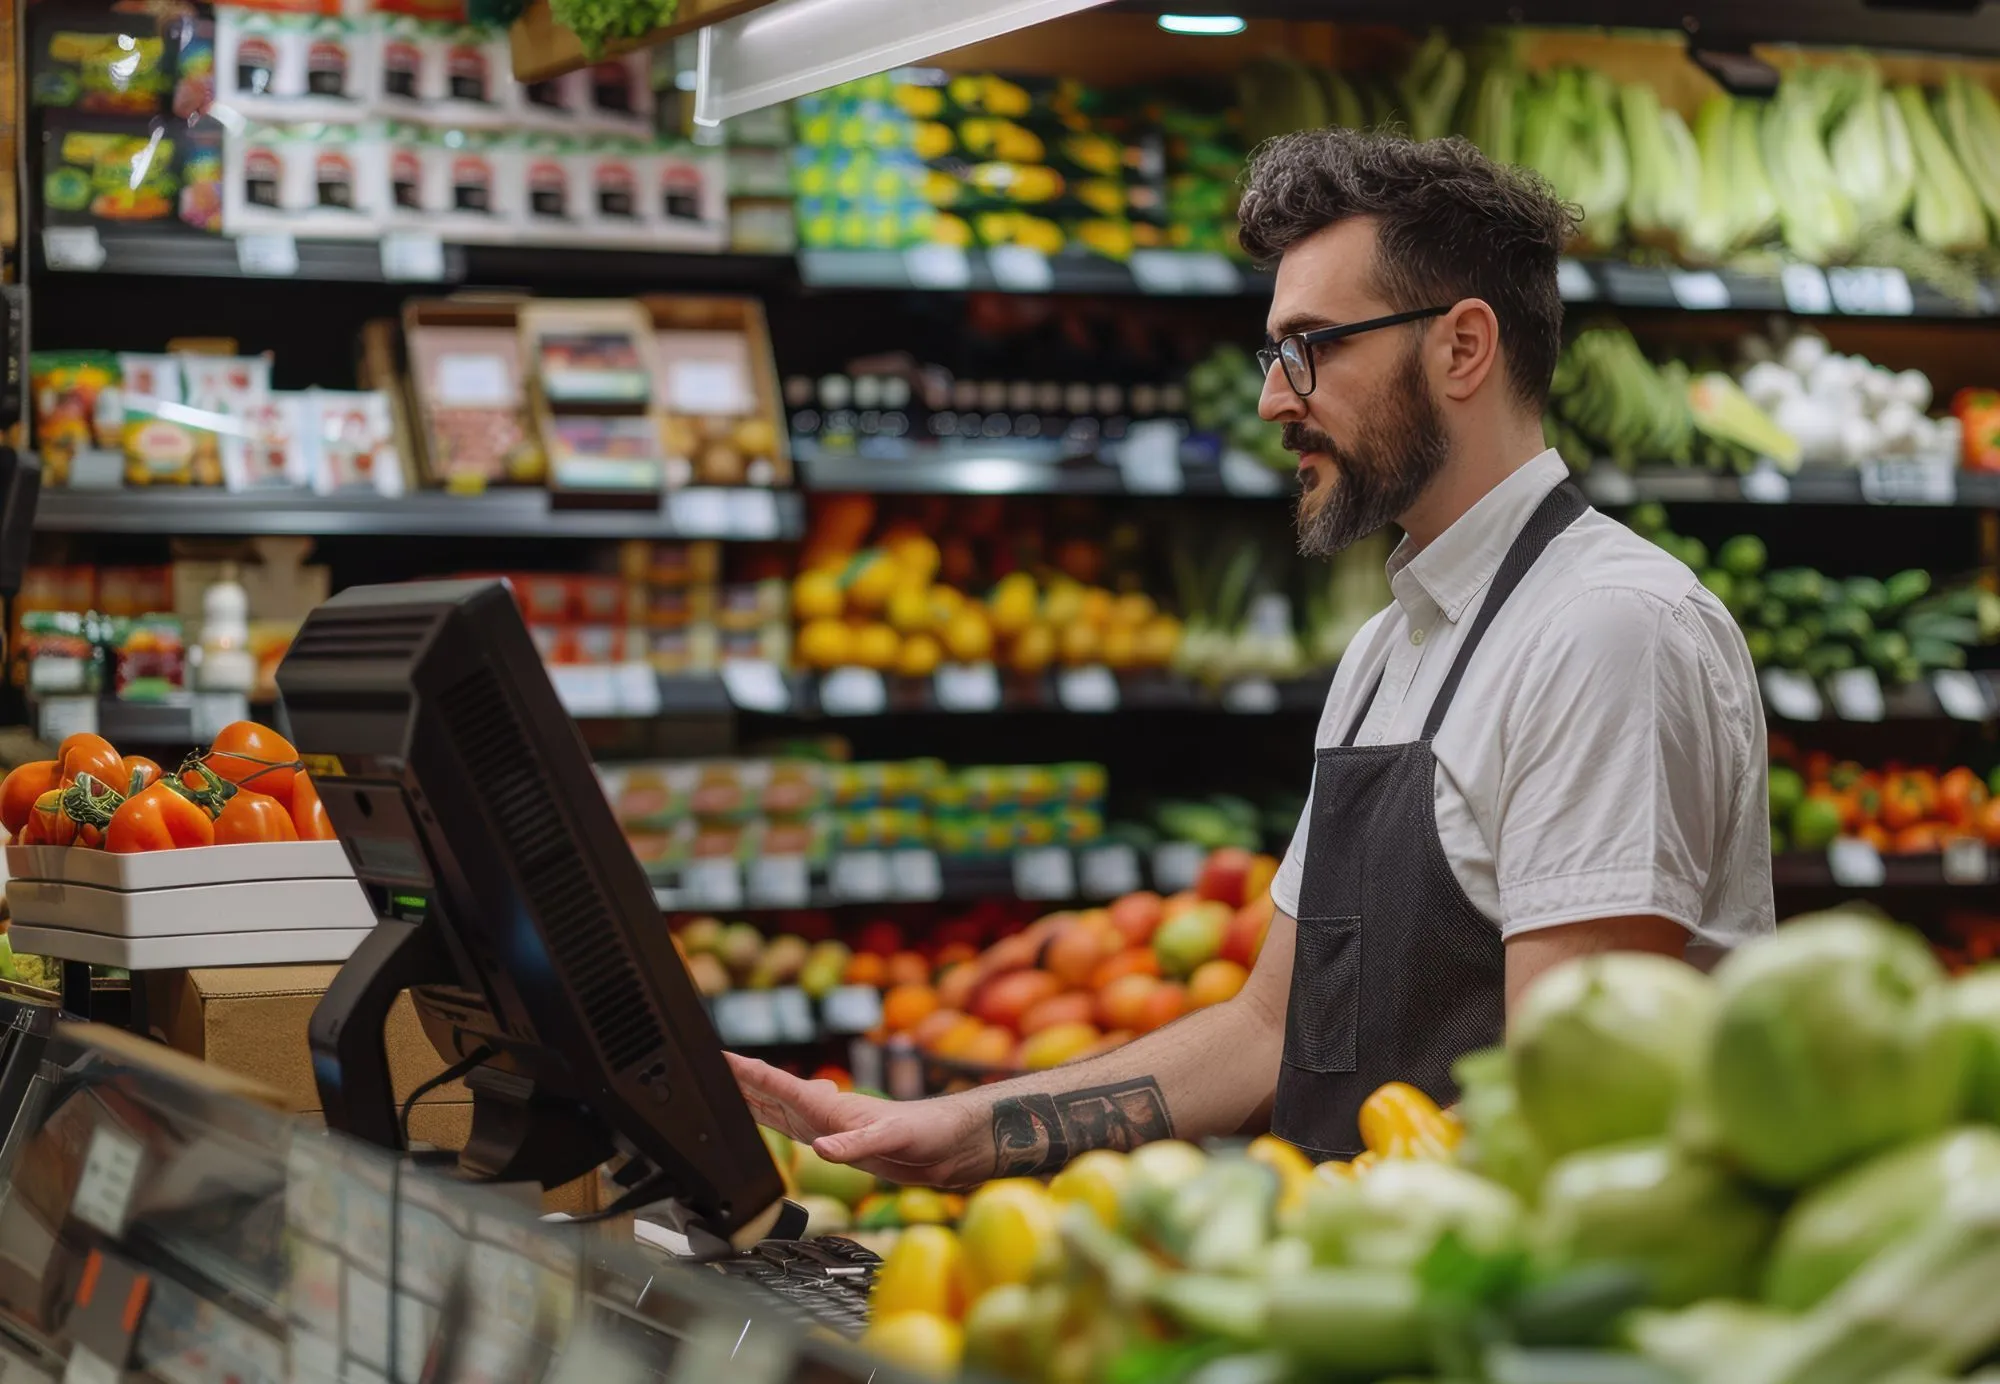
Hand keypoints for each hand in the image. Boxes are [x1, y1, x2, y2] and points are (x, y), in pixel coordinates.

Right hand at [727, 1053, 986, 1186]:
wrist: (956, 1146)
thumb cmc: (933, 1134)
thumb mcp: (895, 1140)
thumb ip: (858, 1144)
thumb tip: (821, 1148)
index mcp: (832, 1108)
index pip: (779, 1085)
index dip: (746, 1072)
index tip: (716, 1058)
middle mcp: (827, 1114)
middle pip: (773, 1093)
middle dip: (740, 1080)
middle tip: (707, 1068)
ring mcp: (834, 1128)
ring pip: (782, 1110)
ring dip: (754, 1099)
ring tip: (727, 1089)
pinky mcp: (845, 1144)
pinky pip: (798, 1129)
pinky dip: (776, 1122)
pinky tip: (770, 1122)